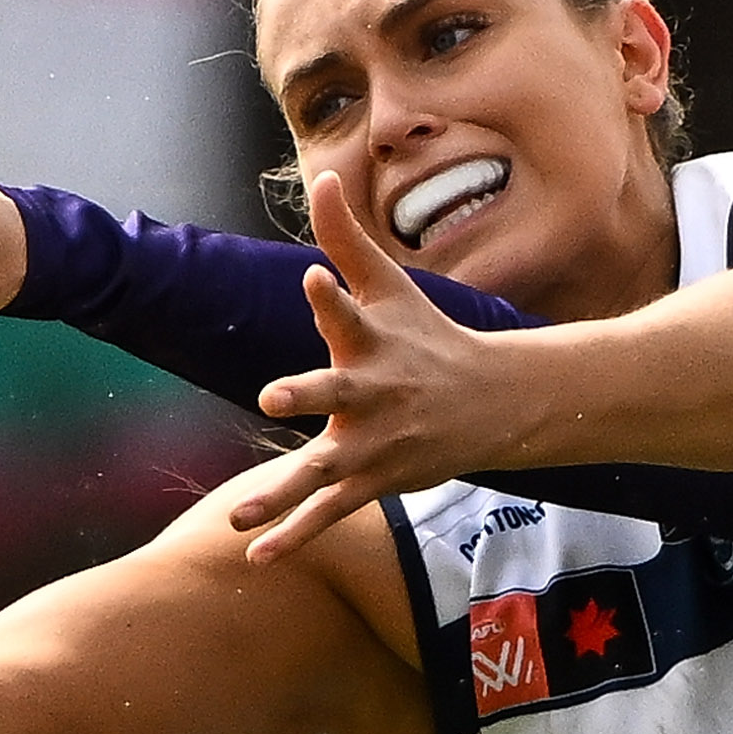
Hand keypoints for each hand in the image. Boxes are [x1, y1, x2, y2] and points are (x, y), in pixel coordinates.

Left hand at [229, 167, 534, 561]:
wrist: (493, 406)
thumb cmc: (428, 337)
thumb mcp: (392, 285)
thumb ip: (347, 237)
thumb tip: (322, 176)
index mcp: (374, 342)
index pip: (349, 313)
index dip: (330, 297)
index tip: (314, 280)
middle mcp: (373, 394)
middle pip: (335, 394)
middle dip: (309, 394)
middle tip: (276, 396)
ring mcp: (374, 443)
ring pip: (322, 471)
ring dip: (282, 495)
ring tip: (240, 517)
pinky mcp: (373, 479)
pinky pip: (328, 512)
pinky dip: (294, 536)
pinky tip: (256, 557)